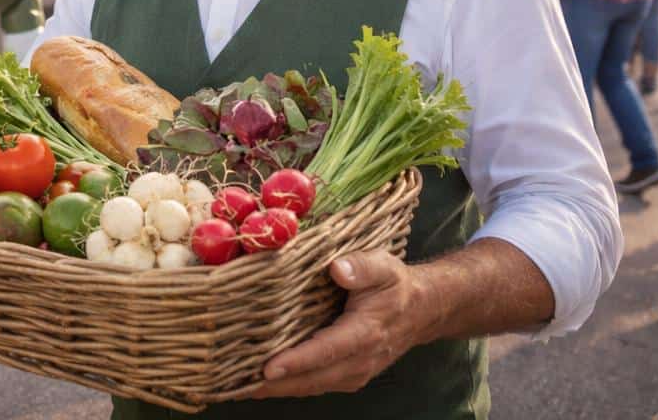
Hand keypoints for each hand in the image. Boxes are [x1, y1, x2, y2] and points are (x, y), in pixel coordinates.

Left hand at [251, 251, 428, 398]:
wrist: (420, 310)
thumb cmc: (394, 284)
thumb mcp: (383, 266)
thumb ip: (361, 267)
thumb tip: (337, 269)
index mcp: (365, 332)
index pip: (327, 351)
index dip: (297, 361)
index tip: (268, 367)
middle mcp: (359, 360)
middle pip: (313, 378)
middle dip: (276, 384)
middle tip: (237, 384)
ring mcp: (353, 372)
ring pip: (311, 386)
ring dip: (277, 389)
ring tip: (239, 387)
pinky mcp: (346, 375)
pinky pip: (314, 385)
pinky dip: (288, 386)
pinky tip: (260, 383)